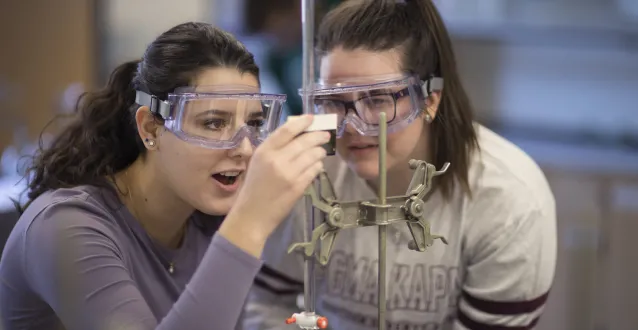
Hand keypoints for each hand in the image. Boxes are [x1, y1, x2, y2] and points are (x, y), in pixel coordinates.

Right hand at [219, 115, 329, 256]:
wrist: (252, 215)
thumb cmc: (254, 187)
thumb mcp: (258, 162)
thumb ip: (274, 148)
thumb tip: (296, 133)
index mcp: (264, 151)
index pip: (286, 130)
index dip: (301, 122)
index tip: (311, 118)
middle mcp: (277, 160)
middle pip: (304, 141)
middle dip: (317, 136)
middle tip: (324, 134)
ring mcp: (289, 174)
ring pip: (313, 155)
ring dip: (320, 151)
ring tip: (321, 151)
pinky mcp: (298, 187)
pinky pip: (314, 170)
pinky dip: (318, 166)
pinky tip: (317, 165)